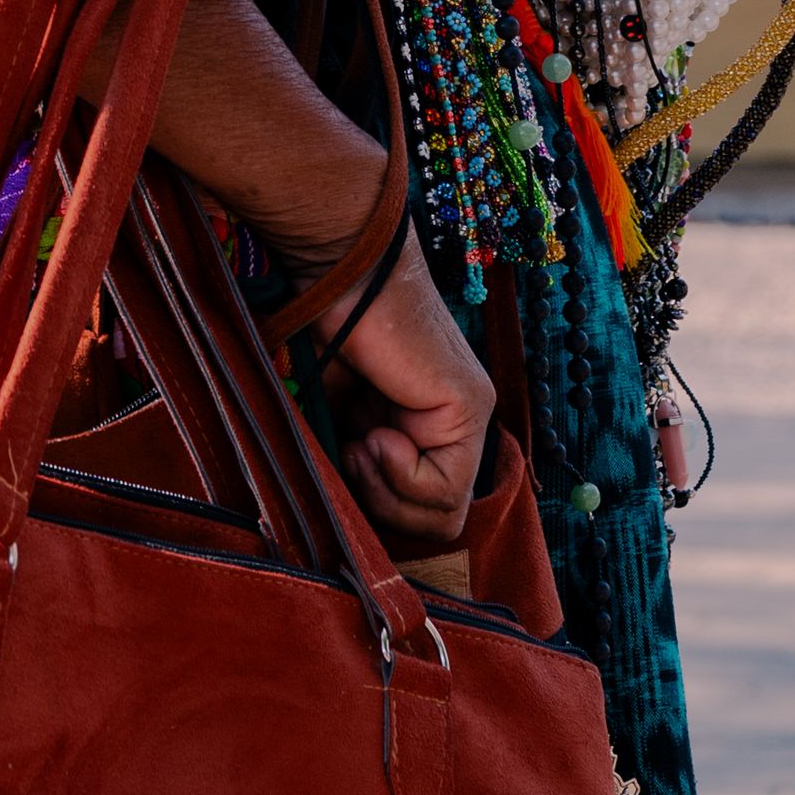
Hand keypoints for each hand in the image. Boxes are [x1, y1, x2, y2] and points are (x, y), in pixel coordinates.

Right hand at [326, 224, 495, 552]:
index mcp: (424, 423)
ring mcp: (469, 416)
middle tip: (351, 456)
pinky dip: (400, 475)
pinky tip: (378, 433)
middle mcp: (455, 423)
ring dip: (387, 493)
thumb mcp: (334, 415)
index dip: (376, 504)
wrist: (338, 274)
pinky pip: (444, 490)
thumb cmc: (325, 330)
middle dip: (381, 507)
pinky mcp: (469, 408)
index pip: (421, 509)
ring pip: (442, 516)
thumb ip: (349, 462)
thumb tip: (347, 519)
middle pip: (433, 521)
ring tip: (361, 443)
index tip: (344, 459)